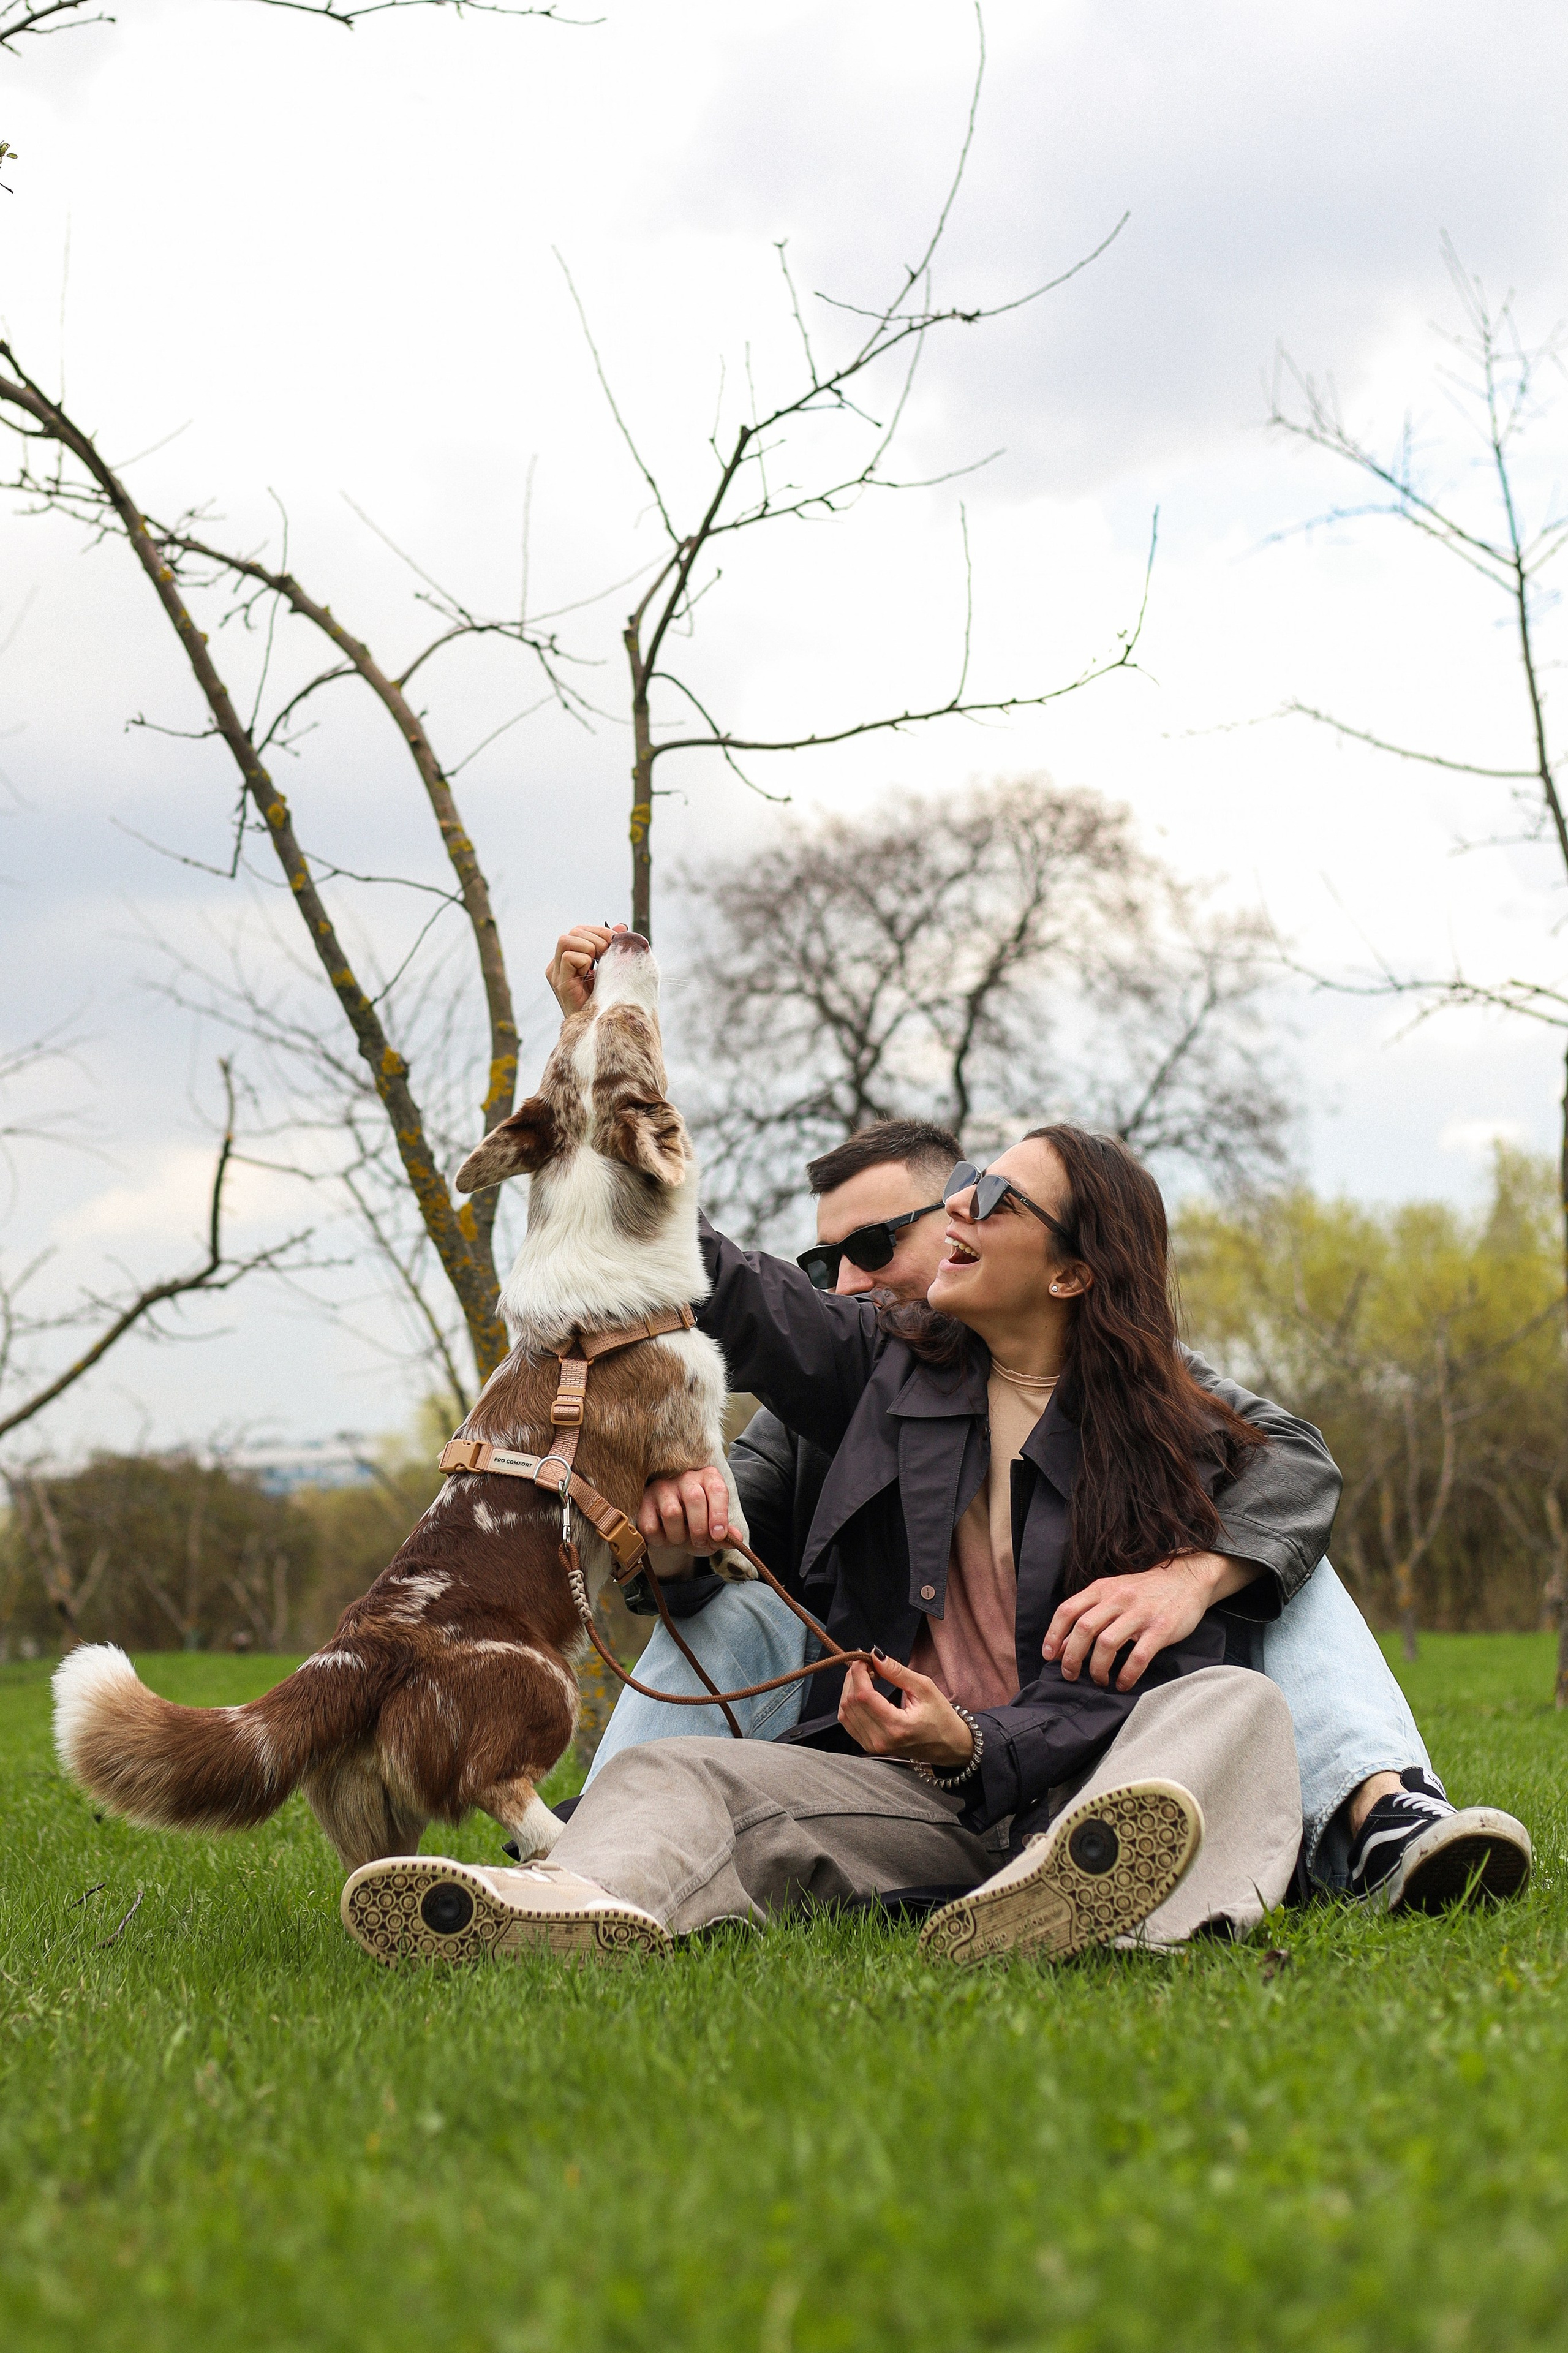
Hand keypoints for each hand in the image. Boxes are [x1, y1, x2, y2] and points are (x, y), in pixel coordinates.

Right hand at [545, 922, 625, 1013]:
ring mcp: (556, 972)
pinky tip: (590, 975)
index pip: (579, 931)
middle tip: (608, 955)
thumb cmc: (606, 998)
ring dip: (590, 948)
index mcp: (569, 958)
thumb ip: (611, 947)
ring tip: (598, 965)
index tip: (615, 942)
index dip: (599, 932)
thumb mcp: (610, 967)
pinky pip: (569, 956)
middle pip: (574, 931)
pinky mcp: (559, 982)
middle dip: (597, 938)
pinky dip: (585, 961)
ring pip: (567, 939)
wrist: (601, 1025)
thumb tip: (621, 926)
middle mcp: (558, 963)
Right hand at [637, 1467, 732, 1554]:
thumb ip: (725, 1535)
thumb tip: (736, 1539)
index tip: (719, 1536)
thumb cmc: (695, 1523)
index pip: (717, 1490)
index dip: (719, 1514)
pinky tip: (664, 1537)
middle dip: (699, 1528)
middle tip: (700, 1542)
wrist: (669, 1525)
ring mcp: (663, 1486)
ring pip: (672, 1512)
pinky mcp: (643, 1500)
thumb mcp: (712, 1531)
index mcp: (709, 1478)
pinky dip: (659, 1539)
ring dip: (678, 1536)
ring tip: (680, 1538)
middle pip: (695, 1499)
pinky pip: (651, 1525)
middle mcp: (686, 1477)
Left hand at [837, 1652, 975, 1767]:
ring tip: (867, 1677)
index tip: (864, 1658)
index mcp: (896, 1726)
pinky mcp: (870, 1746)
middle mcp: (880, 1740)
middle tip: (868, 1665)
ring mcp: (873, 1746)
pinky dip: (851, 1704)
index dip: (858, 1673)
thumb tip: (875, 1656)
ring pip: (845, 1713)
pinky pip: (849, 1722)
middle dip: (854, 1678)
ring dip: (850, 1690)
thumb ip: (897, 1672)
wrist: (948, 1746)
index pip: (863, 1695)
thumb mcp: (925, 1688)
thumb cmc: (942, 1717)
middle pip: (851, 1703)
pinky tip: (863, 1693)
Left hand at [1041, 1551, 1258, 1692]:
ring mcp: (1140, 1613)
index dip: (1054, 1634)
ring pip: (1107, 1644)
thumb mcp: (1113, 1592)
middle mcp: (1118, 1599)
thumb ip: (1090, 1611)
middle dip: (1072, 1657)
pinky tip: (1123, 1684)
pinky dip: (1127, 1674)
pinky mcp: (1162, 1628)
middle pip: (1084, 1629)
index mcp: (1102, 1589)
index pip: (1068, 1610)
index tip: (1049, 1656)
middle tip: (1070, 1675)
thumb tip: (1063, 1643)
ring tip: (1099, 1680)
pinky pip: (1139, 1656)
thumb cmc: (1145, 1591)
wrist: (1187, 1578)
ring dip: (1097, 1668)